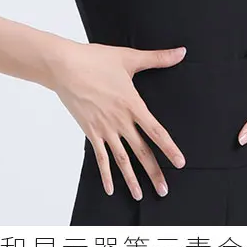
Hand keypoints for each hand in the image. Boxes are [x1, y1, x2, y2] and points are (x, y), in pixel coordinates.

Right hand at [51, 40, 187, 200]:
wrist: (64, 67)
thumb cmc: (95, 60)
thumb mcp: (129, 58)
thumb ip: (158, 58)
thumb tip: (181, 52)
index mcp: (132, 104)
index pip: (155, 131)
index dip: (169, 148)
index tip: (180, 163)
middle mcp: (120, 121)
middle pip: (141, 151)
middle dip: (154, 172)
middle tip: (164, 190)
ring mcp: (104, 128)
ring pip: (122, 159)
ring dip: (132, 178)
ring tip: (141, 195)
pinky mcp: (90, 131)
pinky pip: (100, 157)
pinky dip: (106, 174)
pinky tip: (111, 188)